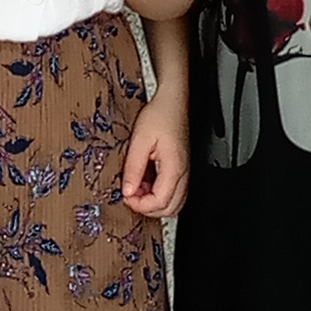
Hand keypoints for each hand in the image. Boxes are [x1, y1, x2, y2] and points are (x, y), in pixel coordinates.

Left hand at [118, 102, 189, 220]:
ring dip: (155, 203)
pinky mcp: (182, 169)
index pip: (160, 202)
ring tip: (138, 189)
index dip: (140, 205)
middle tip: (130, 196)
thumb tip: (127, 191)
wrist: (173, 101)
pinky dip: (160, 195)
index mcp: (174, 167)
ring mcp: (184, 172)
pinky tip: (146, 184)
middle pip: (171, 209)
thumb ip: (133, 168)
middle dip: (148, 208)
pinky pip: (174, 193)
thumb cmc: (160, 115)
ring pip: (175, 204)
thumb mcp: (140, 140)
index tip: (126, 196)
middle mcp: (183, 173)